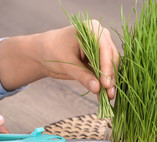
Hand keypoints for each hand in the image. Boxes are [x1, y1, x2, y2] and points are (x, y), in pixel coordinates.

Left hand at [0, 20, 118, 98]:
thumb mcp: (66, 64)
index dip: (107, 67)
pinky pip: (107, 72)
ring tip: (108, 97)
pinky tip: (104, 95)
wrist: (45, 53)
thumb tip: (97, 88)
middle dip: (110, 77)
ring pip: (112, 66)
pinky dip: (106, 83)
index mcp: (92, 29)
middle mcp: (101, 36)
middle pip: (112, 58)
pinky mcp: (102, 59)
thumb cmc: (52, 51)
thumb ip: (83, 76)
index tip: (106, 84)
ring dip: (110, 82)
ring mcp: (103, 48)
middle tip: (109, 94)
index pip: (105, 49)